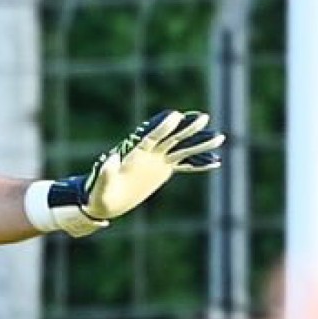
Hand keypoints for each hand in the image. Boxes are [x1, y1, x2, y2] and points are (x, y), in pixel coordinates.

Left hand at [36, 111, 224, 236]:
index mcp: (134, 152)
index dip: (162, 126)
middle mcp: (149, 152)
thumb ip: (105, 173)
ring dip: (199, 143)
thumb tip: (109, 159)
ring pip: (182, 148)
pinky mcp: (163, 169)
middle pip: (170, 137)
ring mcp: (158, 159)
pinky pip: (183, 164)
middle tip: (203, 118)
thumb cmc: (98, 195)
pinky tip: (215, 161)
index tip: (175, 116)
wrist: (105, 202)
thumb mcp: (100, 187)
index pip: (150, 136)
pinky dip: (197, 163)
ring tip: (219, 137)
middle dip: (186, 129)